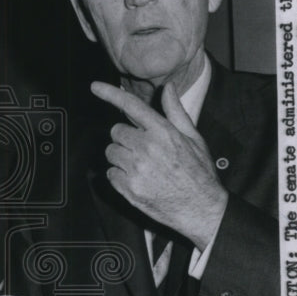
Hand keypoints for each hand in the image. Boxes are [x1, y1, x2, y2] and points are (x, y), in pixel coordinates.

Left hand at [91, 80, 227, 249]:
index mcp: (163, 132)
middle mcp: (147, 147)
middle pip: (116, 131)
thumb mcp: (194, 138)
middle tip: (143, 150)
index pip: (131, 106)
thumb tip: (168, 87)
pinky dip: (119, 176)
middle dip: (126, 138)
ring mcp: (136, 169)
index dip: (110, 94)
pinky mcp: (129, 188)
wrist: (201, 208)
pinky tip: (138, 180)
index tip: (95, 86)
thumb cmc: (199, 172)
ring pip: (111, 152)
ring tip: (142, 167)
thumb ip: (176, 112)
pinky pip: (110, 174)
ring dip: (121, 157)